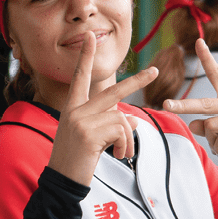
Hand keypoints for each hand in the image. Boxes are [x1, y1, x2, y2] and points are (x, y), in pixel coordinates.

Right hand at [47, 31, 158, 185]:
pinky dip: (125, 145)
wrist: (62, 181)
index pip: (79, 77)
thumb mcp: (90, 138)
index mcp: (72, 108)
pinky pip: (121, 132)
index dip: (85, 57)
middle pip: (112, 91)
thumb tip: (133, 121)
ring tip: (120, 152)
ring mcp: (80, 121)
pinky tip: (115, 155)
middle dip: (137, 81)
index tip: (90, 37)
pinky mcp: (88, 134)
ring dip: (127, 138)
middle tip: (155, 71)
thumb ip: (107, 124)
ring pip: (121, 118)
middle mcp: (74, 110)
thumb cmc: (75, 161)